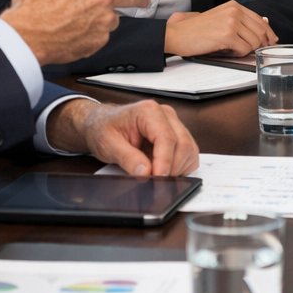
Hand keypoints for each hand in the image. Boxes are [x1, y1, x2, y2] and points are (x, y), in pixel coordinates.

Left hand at [47, 99, 199, 176]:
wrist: (102, 124)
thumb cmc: (104, 129)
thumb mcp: (108, 145)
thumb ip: (127, 158)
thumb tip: (146, 172)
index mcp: (149, 111)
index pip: (167, 138)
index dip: (164, 162)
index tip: (157, 178)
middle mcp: (166, 115)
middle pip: (183, 144)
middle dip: (171, 168)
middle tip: (154, 182)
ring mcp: (174, 124)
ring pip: (189, 150)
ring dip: (177, 168)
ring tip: (156, 175)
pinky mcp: (178, 135)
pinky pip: (189, 153)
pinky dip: (181, 167)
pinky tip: (162, 170)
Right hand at [165, 0, 278, 56]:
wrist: (177, 34)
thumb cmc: (197, 29)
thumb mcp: (221, 18)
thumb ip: (241, 20)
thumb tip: (264, 24)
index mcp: (234, 6)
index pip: (260, 20)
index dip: (268, 33)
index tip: (271, 41)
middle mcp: (235, 11)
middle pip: (261, 32)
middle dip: (260, 44)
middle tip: (253, 51)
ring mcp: (231, 22)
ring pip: (254, 42)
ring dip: (246, 50)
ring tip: (233, 49)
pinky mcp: (226, 35)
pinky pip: (244, 49)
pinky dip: (239, 54)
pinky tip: (228, 51)